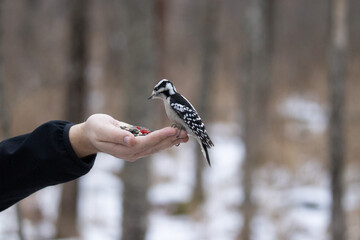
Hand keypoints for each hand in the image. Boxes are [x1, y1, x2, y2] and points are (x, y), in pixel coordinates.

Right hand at [69, 114, 188, 160]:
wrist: (90, 135)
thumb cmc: (95, 129)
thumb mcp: (102, 129)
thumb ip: (116, 135)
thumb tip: (131, 141)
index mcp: (124, 149)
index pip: (145, 143)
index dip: (159, 137)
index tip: (171, 130)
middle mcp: (132, 153)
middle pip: (154, 147)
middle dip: (170, 140)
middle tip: (185, 133)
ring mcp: (135, 152)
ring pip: (156, 148)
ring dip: (170, 142)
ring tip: (184, 136)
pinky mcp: (137, 148)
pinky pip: (153, 146)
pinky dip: (164, 141)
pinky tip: (173, 137)